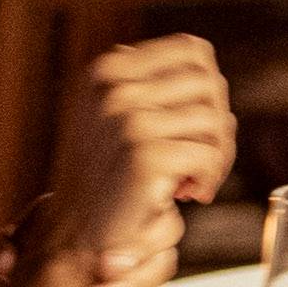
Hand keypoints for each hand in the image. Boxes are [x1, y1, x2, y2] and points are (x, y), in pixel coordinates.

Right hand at [36, 34, 230, 286]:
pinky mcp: (144, 156)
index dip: (209, 90)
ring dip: (216, 156)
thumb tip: (208, 71)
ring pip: (214, 121)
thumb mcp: (111, 116)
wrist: (69, 234)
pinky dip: (208, 178)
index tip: (198, 127)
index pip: (193, 52)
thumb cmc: (101, 178)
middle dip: (217, 126)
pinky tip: (188, 194)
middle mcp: (114, 87)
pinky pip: (208, 156)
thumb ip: (148, 86)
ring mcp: (128, 119)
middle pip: (210, 85)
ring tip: (194, 181)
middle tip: (202, 162)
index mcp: (107, 69)